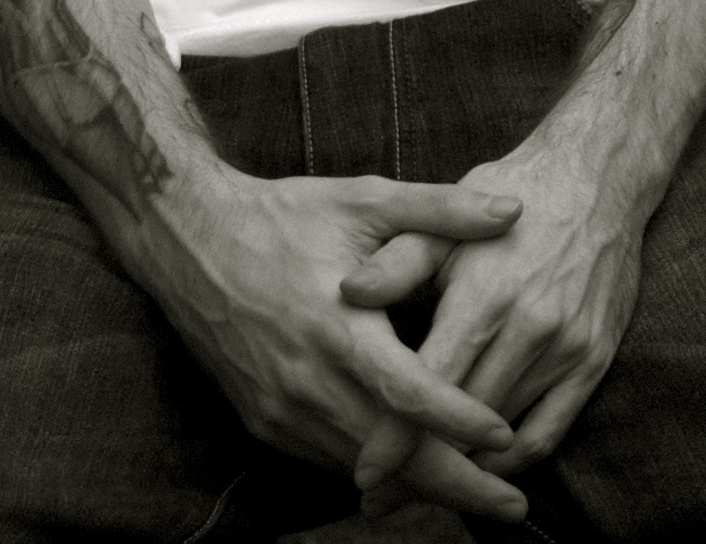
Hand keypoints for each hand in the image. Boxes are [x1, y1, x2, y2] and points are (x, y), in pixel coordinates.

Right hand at [155, 169, 533, 522]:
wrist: (191, 242)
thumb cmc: (287, 215)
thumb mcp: (365, 200)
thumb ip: (441, 209)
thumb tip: (514, 212)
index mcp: (338, 324)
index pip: (407, 393)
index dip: (459, 420)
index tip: (507, 438)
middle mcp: (308, 379)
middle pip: (391, 454)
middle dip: (456, 484)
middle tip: (514, 504)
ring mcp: (282, 409)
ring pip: (362, 467)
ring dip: (419, 485)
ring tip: (480, 492)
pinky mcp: (265, 422)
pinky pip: (331, 457)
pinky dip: (376, 469)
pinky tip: (415, 470)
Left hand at [338, 129, 646, 496]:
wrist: (599, 176)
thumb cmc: (511, 195)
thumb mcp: (449, 215)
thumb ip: (400, 260)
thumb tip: (348, 291)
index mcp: (485, 292)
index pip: (431, 384)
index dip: (394, 437)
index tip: (363, 475)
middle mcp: (529, 325)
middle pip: (464, 423)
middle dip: (418, 466)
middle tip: (379, 496)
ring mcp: (566, 346)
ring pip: (504, 434)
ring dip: (461, 468)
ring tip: (419, 486)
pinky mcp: (593, 359)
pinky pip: (549, 432)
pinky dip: (513, 460)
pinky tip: (481, 467)